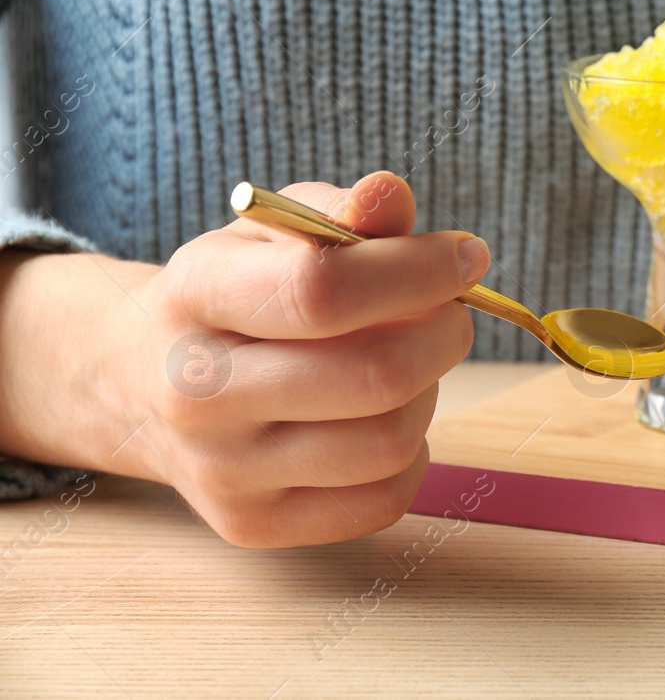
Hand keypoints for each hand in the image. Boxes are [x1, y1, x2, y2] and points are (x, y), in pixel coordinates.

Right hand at [15, 171, 486, 546]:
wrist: (142, 384)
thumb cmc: (237, 292)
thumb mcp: (275, 232)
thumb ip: (341, 211)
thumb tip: (389, 196)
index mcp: (196, 295)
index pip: (322, 289)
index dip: (418, 271)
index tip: (467, 256)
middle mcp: (197, 392)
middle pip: (373, 374)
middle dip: (443, 333)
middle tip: (451, 312)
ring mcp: (222, 470)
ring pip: (389, 441)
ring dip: (429, 392)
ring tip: (410, 361)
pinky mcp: (253, 524)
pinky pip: (383, 499)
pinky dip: (410, 453)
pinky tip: (383, 417)